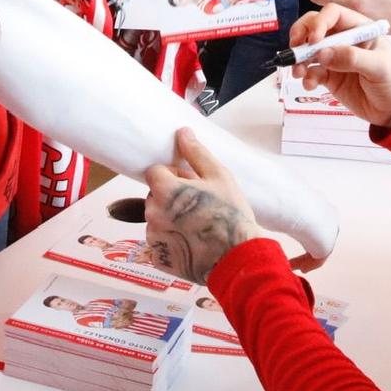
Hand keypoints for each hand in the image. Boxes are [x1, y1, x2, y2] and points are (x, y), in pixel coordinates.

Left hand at [142, 128, 262, 283]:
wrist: (238, 258)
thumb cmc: (231, 215)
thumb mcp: (219, 176)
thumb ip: (196, 153)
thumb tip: (182, 132)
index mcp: (164, 190)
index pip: (155, 172)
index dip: (173, 175)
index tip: (191, 184)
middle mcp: (152, 213)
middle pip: (155, 196)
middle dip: (171, 198)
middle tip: (197, 206)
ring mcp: (153, 238)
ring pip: (156, 220)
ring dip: (170, 220)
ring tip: (197, 227)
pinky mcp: (158, 258)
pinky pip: (159, 244)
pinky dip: (171, 243)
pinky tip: (191, 244)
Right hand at [289, 5, 390, 128]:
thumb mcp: (380, 67)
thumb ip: (352, 58)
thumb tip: (322, 53)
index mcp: (360, 29)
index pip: (334, 14)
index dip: (320, 23)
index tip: (313, 40)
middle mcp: (345, 40)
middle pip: (315, 27)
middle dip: (301, 36)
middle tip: (294, 49)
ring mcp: (335, 58)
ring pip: (308, 50)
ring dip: (299, 59)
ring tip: (299, 72)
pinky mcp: (330, 76)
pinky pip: (311, 72)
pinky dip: (306, 77)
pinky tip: (310, 84)